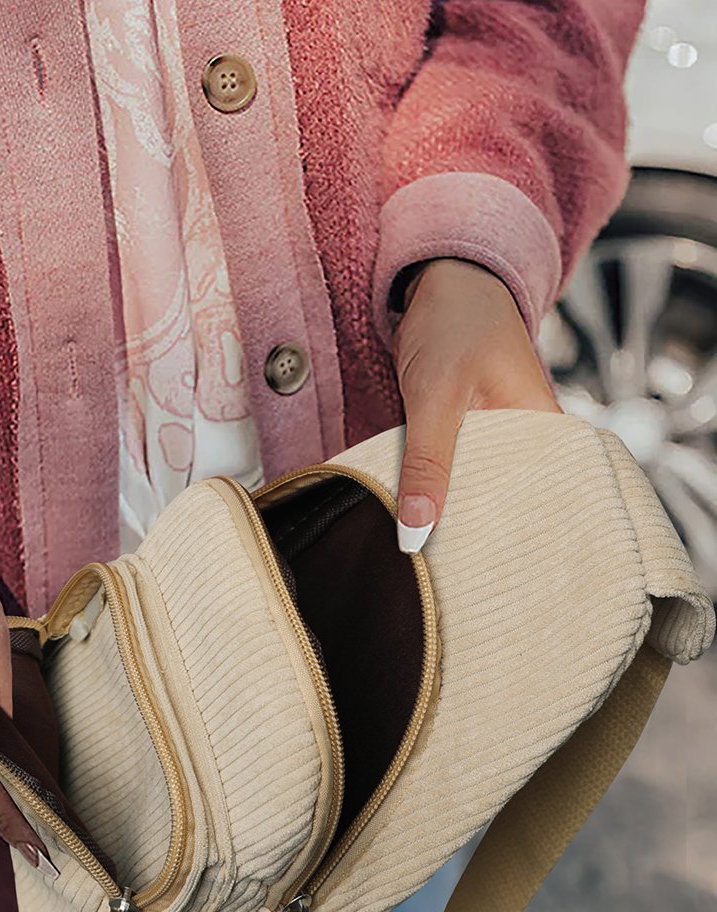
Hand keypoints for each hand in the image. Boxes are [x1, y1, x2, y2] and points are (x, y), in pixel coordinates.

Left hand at [392, 257, 562, 551]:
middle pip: (511, 502)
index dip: (517, 537)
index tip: (490, 575)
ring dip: (460, 516)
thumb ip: (426, 465)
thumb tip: (416, 534)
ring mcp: (502, 436)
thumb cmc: (452, 322)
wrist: (440, 279)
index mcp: (543, 427)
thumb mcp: (435, 397)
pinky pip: (464, 475)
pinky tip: (428, 524)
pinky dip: (445, 494)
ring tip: (440, 565)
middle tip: (455, 581)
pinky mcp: (475, 435)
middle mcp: (530, 436)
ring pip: (483, 490)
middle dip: (483, 536)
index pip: (546, 499)